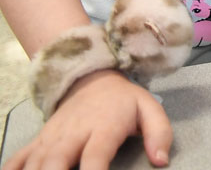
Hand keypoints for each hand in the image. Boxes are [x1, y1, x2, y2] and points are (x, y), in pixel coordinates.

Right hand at [4, 69, 171, 169]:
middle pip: (55, 161)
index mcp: (103, 127)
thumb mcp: (150, 109)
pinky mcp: (38, 141)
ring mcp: (52, 138)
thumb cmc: (123, 101)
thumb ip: (159, 133)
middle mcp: (73, 134)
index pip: (95, 156)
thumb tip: (161, 161)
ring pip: (35, 163)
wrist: (91, 80)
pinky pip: (18, 159)